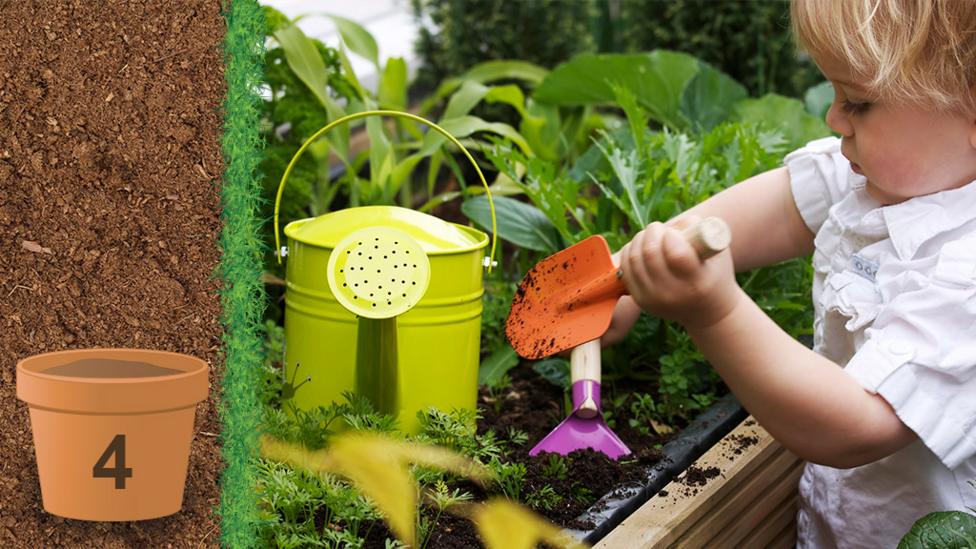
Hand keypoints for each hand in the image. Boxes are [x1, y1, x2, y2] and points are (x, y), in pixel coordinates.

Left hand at [618, 217, 741, 330]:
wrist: (707, 311)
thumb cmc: (713, 273)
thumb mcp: (716, 251)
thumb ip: (698, 230)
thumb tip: (672, 226)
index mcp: (696, 282)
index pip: (676, 254)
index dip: (671, 235)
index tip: (673, 232)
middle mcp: (673, 294)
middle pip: (650, 254)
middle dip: (651, 232)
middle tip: (658, 228)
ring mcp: (653, 300)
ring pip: (633, 260)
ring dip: (638, 240)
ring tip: (649, 236)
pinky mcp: (640, 300)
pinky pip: (625, 270)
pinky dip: (629, 252)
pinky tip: (639, 247)